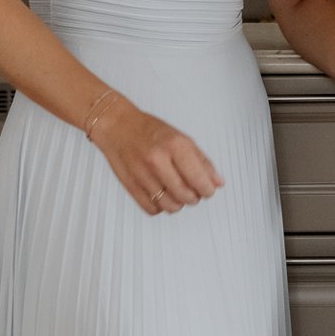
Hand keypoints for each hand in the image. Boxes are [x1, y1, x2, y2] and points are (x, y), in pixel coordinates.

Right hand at [91, 100, 223, 216]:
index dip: (208, 190)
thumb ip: (202, 161)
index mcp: (175, 146)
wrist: (117, 126)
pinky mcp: (131, 186)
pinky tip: (161, 194)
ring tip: (176, 192)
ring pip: (170, 206)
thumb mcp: (182, 139)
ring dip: (178, 203)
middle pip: (186, 196)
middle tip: (193, 190)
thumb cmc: (149, 130)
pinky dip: (160, 206)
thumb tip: (217, 182)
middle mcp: (158, 161)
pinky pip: (152, 209)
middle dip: (194, 197)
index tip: (208, 189)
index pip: (199, 180)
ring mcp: (143, 175)